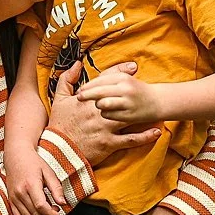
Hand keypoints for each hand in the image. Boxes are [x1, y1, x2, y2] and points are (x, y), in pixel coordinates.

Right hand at [5, 148, 65, 214]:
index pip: (41, 206)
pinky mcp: (10, 200)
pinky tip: (36, 213)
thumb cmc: (33, 163)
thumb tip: (63, 203)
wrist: (16, 156)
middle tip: (54, 209)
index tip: (58, 213)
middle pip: (35, 214)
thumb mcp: (48, 172)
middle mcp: (20, 192)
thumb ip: (56, 188)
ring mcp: (13, 197)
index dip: (51, 213)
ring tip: (46, 211)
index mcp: (31, 184)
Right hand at [48, 61, 162, 164]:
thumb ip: (67, 79)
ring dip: (144, 114)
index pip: (107, 81)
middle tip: (150, 85)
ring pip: (129, 117)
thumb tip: (76, 64)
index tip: (133, 68)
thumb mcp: (59, 99)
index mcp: (88, 100)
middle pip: (122, 98)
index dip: (121, 72)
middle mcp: (99, 111)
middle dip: (137, 91)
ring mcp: (106, 128)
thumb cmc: (59, 125)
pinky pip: (131, 139)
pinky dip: (145, 136)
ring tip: (157, 109)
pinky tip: (157, 132)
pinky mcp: (109, 144)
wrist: (57, 151)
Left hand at [76, 67, 164, 124]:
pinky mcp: (128, 115)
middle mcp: (125, 89)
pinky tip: (108, 112)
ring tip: (98, 105)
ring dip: (97, 104)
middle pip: (98, 92)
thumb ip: (107, 79)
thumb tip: (87, 85)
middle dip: (86, 95)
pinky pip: (108, 115)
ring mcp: (127, 103)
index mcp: (122, 78)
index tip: (80, 90)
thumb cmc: (136, 90)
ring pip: (102, 104)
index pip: (99, 80)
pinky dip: (105, 114)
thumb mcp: (124, 78)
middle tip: (79, 98)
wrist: (157, 101)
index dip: (87, 86)